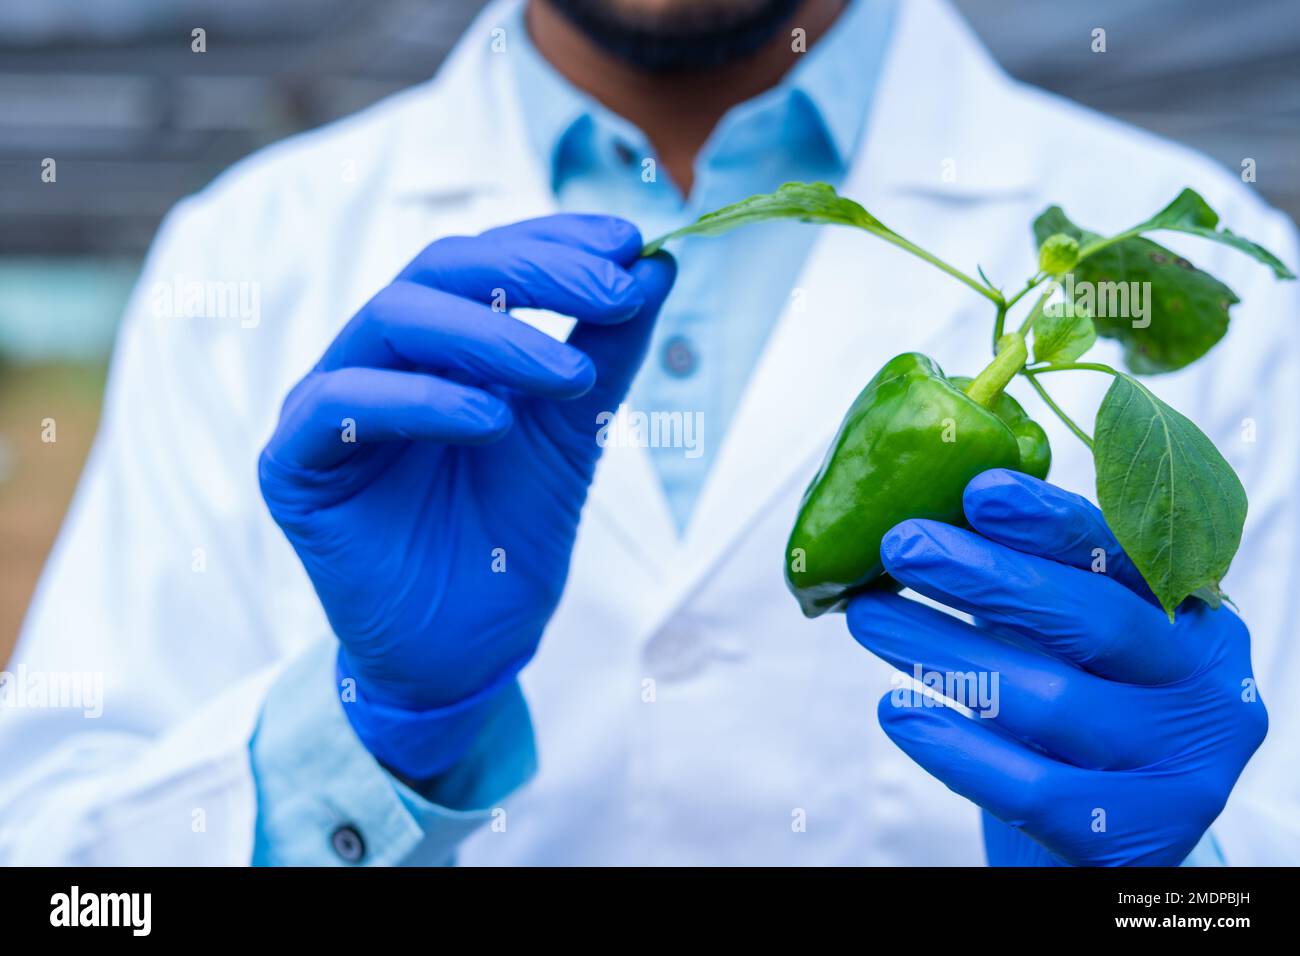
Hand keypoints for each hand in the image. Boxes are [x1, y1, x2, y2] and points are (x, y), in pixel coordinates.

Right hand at [259, 215, 674, 776]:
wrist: (470, 649)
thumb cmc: (512, 536)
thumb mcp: (572, 430)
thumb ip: (604, 350)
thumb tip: (658, 265)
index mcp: (435, 341)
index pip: (485, 261)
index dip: (553, 240)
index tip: (629, 243)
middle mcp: (377, 357)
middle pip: (437, 270)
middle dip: (533, 272)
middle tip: (612, 291)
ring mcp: (328, 404)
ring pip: (392, 321)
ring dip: (491, 337)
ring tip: (568, 376)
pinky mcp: (294, 465)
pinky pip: (341, 403)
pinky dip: (422, 400)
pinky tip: (492, 422)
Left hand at [845, 469, 1267, 865]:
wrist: (1112, 836)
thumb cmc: (1080, 711)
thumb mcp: (1072, 641)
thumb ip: (1028, 585)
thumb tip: (927, 520)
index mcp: (1196, 620)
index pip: (1127, 558)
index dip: (1052, 522)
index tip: (977, 491)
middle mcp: (1207, 689)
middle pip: (1092, 621)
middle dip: (985, 576)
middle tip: (900, 546)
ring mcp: (1183, 770)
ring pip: (1051, 700)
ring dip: (943, 651)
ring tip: (868, 618)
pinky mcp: (1139, 838)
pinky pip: (1033, 787)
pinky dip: (955, 747)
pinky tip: (897, 711)